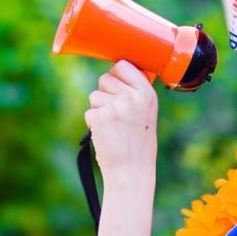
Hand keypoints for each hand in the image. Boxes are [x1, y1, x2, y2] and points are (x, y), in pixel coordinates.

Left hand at [85, 60, 158, 182]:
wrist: (132, 170)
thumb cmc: (139, 141)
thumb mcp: (147, 111)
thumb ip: (135, 90)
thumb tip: (117, 69)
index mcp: (146, 93)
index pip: (122, 65)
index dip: (117, 75)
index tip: (119, 86)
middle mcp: (132, 97)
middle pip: (105, 78)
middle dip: (106, 93)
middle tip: (117, 112)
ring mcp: (115, 107)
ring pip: (95, 95)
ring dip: (99, 108)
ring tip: (114, 125)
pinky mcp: (99, 118)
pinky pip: (89, 111)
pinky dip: (94, 122)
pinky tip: (106, 134)